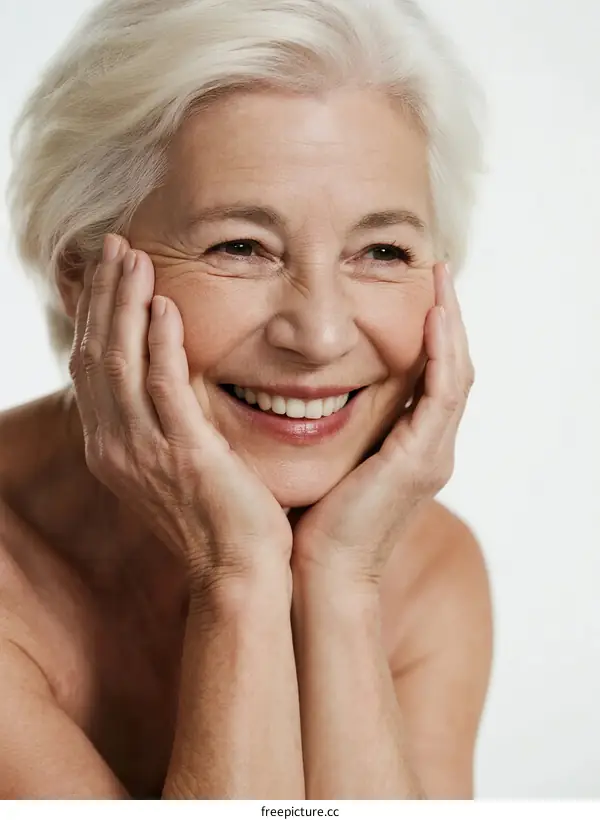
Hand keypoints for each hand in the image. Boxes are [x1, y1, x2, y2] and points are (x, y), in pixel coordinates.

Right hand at [68, 234, 291, 591]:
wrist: (237, 570)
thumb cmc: (216, 515)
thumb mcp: (173, 463)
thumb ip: (160, 419)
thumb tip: (164, 376)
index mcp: (109, 446)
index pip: (89, 366)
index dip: (95, 315)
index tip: (107, 273)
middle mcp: (114, 445)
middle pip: (94, 353)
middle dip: (103, 295)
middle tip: (115, 246)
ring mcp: (143, 450)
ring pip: (119, 361)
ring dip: (124, 304)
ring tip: (135, 257)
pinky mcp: (182, 452)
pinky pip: (163, 386)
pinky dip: (160, 342)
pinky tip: (165, 306)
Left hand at [290, 262, 474, 584]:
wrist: (321, 572)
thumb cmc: (315, 522)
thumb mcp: (328, 461)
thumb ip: (331, 427)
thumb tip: (297, 389)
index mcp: (411, 448)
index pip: (433, 379)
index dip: (431, 335)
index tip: (419, 292)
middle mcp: (431, 449)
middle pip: (454, 370)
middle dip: (448, 319)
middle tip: (438, 272)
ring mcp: (432, 456)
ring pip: (457, 375)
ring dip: (451, 324)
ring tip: (441, 279)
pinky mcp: (421, 461)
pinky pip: (443, 395)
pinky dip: (442, 354)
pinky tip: (433, 317)